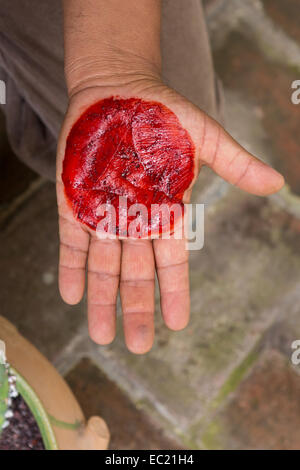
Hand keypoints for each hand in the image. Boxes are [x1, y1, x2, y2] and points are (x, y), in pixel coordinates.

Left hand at [56, 78, 283, 353]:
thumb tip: (277, 183)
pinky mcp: (73, 202)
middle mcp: (133, 220)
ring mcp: (102, 213)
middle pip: (136, 273)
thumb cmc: (162, 113)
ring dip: (102, 299)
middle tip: (138, 346)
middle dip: (136, 309)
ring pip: (102, 265)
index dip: (174, 292)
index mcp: (164, 211)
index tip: (177, 324)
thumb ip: (234, 164)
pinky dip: (72, 268)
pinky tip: (73, 296)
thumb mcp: (205, 138)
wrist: (116, 88)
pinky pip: (71, 242)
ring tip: (101, 335)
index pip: (172, 260)